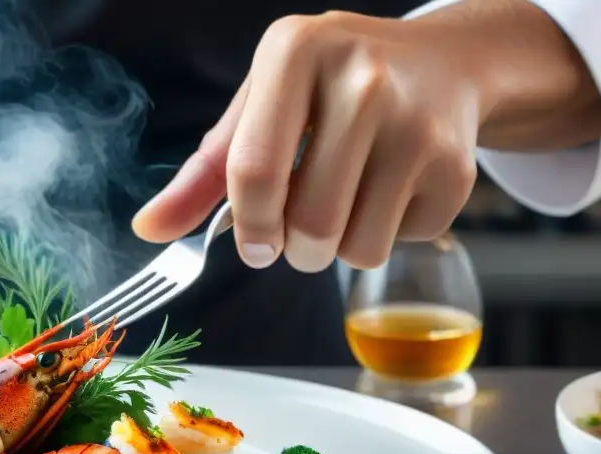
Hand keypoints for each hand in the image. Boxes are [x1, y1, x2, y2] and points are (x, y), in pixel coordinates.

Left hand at [131, 10, 484, 272]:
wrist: (443, 64)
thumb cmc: (329, 90)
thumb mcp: (262, 108)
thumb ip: (204, 172)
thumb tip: (148, 229)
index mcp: (296, 52)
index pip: (253, 171)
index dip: (248, 227)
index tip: (253, 245)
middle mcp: (363, 79)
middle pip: (308, 224)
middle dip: (294, 249)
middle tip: (300, 229)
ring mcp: (418, 122)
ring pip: (354, 247)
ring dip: (337, 249)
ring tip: (345, 203)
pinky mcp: (458, 167)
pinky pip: (399, 246)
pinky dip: (386, 236)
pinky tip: (392, 190)